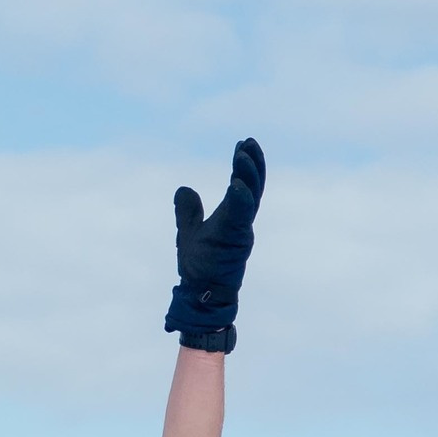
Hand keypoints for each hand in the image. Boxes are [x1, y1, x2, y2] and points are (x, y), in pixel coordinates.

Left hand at [163, 138, 264, 350]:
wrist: (201, 295)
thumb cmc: (200, 267)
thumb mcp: (190, 231)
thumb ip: (189, 211)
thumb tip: (184, 189)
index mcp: (233, 218)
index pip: (243, 186)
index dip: (245, 165)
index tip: (243, 143)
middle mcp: (241, 223)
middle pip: (253, 187)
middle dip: (253, 163)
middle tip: (249, 141)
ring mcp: (240, 232)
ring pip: (250, 198)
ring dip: (248, 175)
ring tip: (244, 153)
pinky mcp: (235, 242)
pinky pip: (241, 217)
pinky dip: (241, 199)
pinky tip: (237, 183)